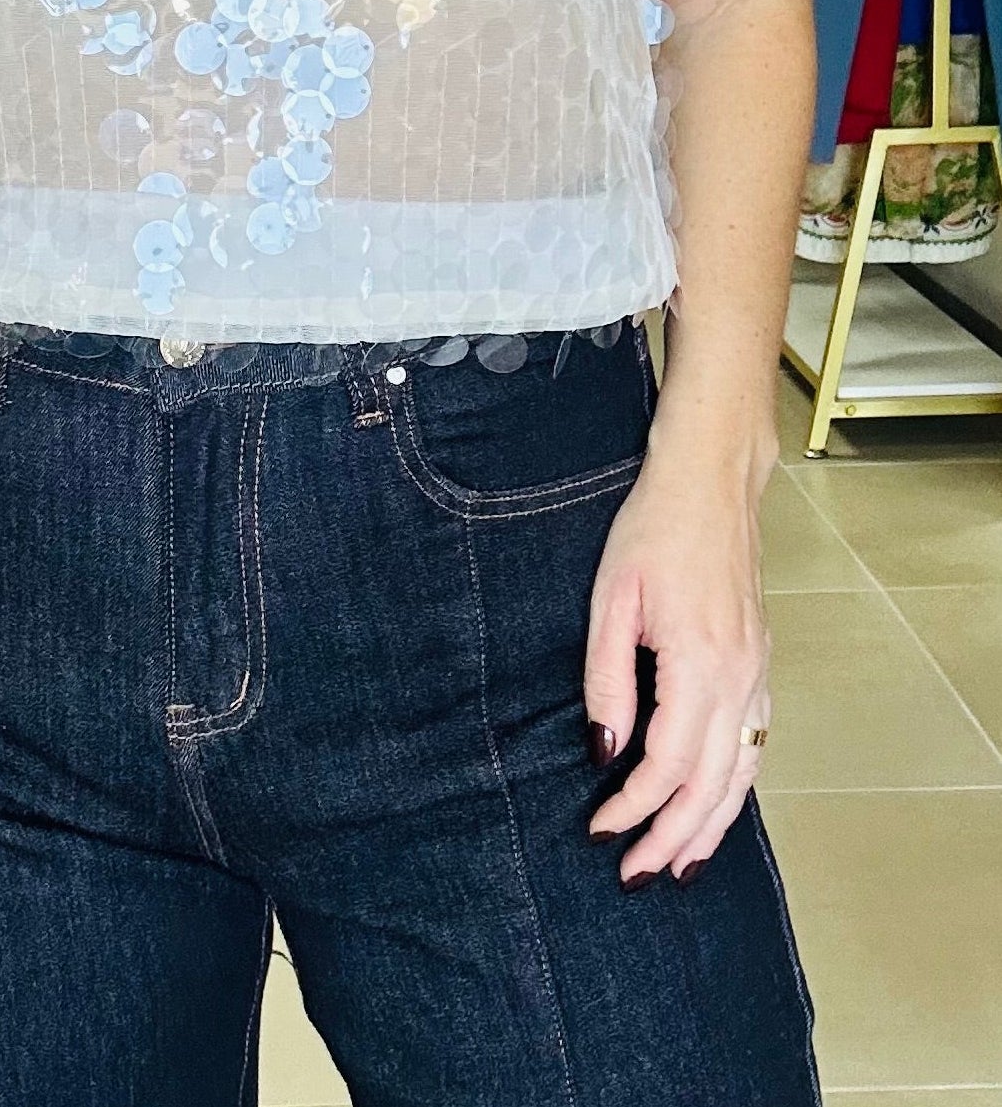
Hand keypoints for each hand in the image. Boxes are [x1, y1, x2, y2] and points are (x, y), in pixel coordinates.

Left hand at [582, 434, 773, 885]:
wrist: (710, 484)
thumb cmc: (653, 530)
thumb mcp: (610, 599)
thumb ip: (607, 680)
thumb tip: (604, 750)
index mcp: (700, 661)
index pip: (668, 762)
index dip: (633, 805)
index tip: (599, 828)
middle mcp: (740, 677)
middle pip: (711, 784)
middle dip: (672, 837)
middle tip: (635, 874)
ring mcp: (758, 672)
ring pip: (742, 772)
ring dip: (711, 826)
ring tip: (678, 865)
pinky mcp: (760, 663)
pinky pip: (755, 743)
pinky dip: (737, 787)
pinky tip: (716, 806)